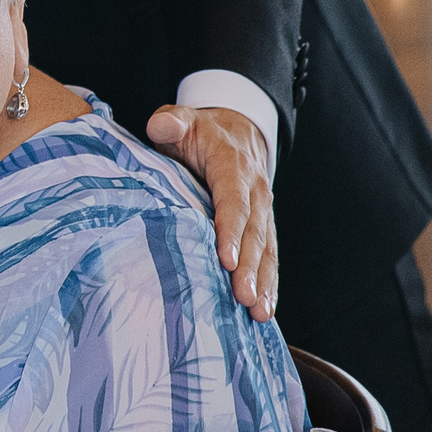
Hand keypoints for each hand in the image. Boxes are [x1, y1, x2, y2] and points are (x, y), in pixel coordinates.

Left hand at [146, 106, 276, 318]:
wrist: (236, 129)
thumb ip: (171, 121)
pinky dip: (268, 282)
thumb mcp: (183, 118)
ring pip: (267, 249)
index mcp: (233, 166)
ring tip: (258, 312)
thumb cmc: (200, 130)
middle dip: (249, 267)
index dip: (231, 230)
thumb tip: (162, 125)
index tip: (225, 259)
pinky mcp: (263, 225)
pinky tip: (264, 310)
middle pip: (254, 232)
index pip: (233, 201)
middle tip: (242, 298)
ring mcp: (263, 210)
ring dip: (264, 282)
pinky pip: (269, 256)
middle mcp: (255, 191)